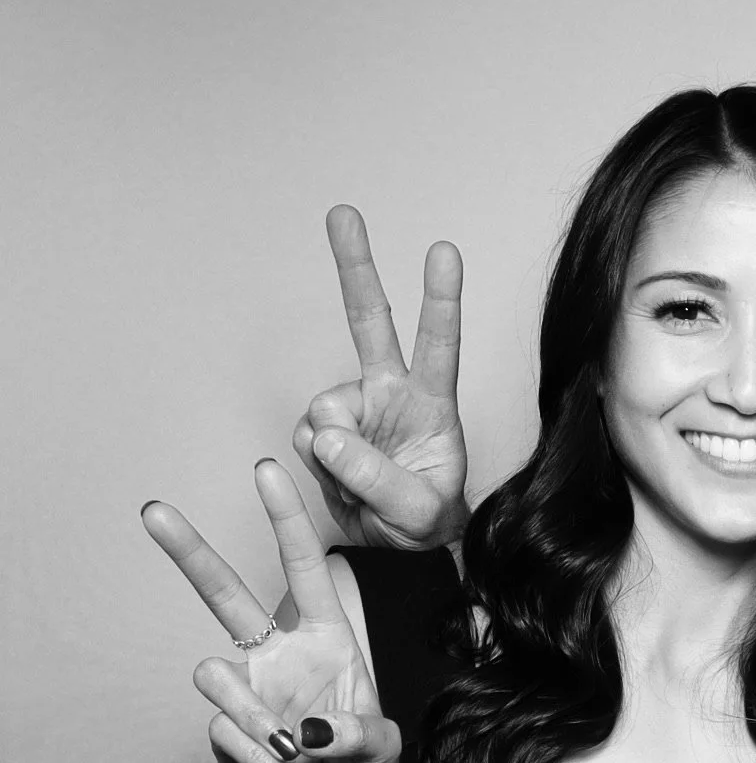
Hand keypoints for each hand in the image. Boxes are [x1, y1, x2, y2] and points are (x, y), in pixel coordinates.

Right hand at [143, 461, 401, 762]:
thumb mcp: (386, 754)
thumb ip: (361, 736)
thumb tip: (310, 729)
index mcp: (330, 642)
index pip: (307, 570)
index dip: (288, 522)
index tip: (268, 471)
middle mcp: (280, 657)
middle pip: (226, 595)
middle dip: (190, 553)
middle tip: (154, 511)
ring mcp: (247, 692)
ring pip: (214, 676)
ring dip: (258, 719)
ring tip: (296, 756)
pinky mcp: (223, 731)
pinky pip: (225, 734)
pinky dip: (263, 762)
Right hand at [290, 206, 469, 549]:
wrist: (398, 549)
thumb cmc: (426, 522)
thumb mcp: (418, 511)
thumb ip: (379, 478)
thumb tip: (329, 436)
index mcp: (432, 404)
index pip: (439, 345)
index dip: (440, 299)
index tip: (444, 251)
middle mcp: (390, 393)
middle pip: (370, 321)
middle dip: (354, 266)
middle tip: (343, 212)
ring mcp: (354, 408)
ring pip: (322, 408)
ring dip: (333, 450)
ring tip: (364, 482)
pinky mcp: (323, 430)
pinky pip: (304, 437)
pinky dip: (316, 462)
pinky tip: (340, 478)